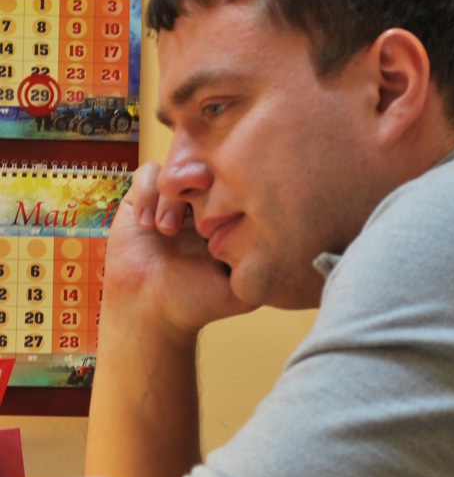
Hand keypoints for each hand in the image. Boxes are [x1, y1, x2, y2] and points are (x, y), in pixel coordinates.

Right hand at [103, 162, 254, 341]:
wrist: (152, 313)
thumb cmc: (197, 302)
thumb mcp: (241, 290)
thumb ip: (263, 269)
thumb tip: (290, 246)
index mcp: (225, 214)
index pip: (233, 179)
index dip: (231, 179)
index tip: (228, 196)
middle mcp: (200, 202)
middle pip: (205, 163)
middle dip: (199, 174)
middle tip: (201, 186)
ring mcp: (171, 200)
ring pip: (175, 167)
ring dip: (170, 194)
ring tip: (167, 229)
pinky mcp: (140, 201)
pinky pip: (145, 174)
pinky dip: (146, 194)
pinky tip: (147, 224)